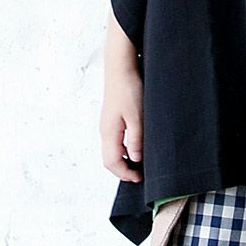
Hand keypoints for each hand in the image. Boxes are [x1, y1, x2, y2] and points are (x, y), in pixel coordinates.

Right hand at [100, 64, 143, 182]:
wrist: (121, 66)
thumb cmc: (129, 88)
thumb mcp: (137, 115)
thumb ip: (136, 139)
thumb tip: (135, 159)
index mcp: (109, 132)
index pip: (112, 163)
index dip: (125, 173)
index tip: (140, 178)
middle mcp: (105, 131)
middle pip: (109, 159)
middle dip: (124, 170)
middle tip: (141, 174)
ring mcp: (107, 124)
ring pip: (112, 150)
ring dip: (124, 160)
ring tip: (140, 163)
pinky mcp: (112, 118)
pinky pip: (115, 141)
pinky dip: (124, 149)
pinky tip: (136, 145)